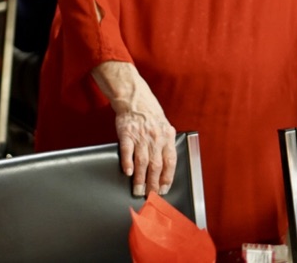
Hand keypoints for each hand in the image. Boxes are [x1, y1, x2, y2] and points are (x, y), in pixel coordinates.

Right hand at [92, 61, 176, 196]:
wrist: (134, 98)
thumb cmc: (150, 114)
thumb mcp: (164, 126)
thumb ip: (166, 144)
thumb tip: (167, 165)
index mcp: (167, 137)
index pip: (170, 162)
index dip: (167, 178)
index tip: (164, 190)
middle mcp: (155, 138)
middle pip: (156, 165)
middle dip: (153, 184)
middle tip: (150, 196)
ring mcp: (140, 136)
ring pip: (142, 162)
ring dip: (141, 179)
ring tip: (138, 190)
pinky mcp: (126, 133)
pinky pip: (127, 150)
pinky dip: (128, 162)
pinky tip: (128, 173)